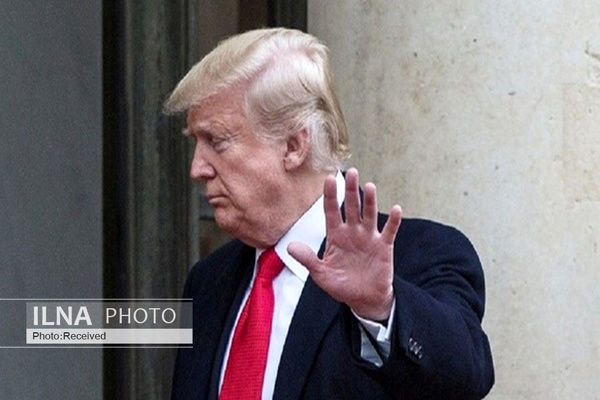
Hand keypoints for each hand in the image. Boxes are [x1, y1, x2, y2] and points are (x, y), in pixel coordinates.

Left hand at [288, 168, 401, 320]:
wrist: (363, 299)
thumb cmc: (341, 285)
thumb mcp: (321, 274)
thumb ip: (307, 259)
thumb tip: (290, 247)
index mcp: (336, 236)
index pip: (331, 212)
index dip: (330, 196)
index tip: (328, 179)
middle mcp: (352, 232)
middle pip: (351, 207)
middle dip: (351, 191)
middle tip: (352, 172)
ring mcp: (369, 238)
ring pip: (369, 215)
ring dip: (370, 201)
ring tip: (369, 186)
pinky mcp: (384, 247)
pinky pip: (389, 231)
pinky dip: (393, 221)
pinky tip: (396, 208)